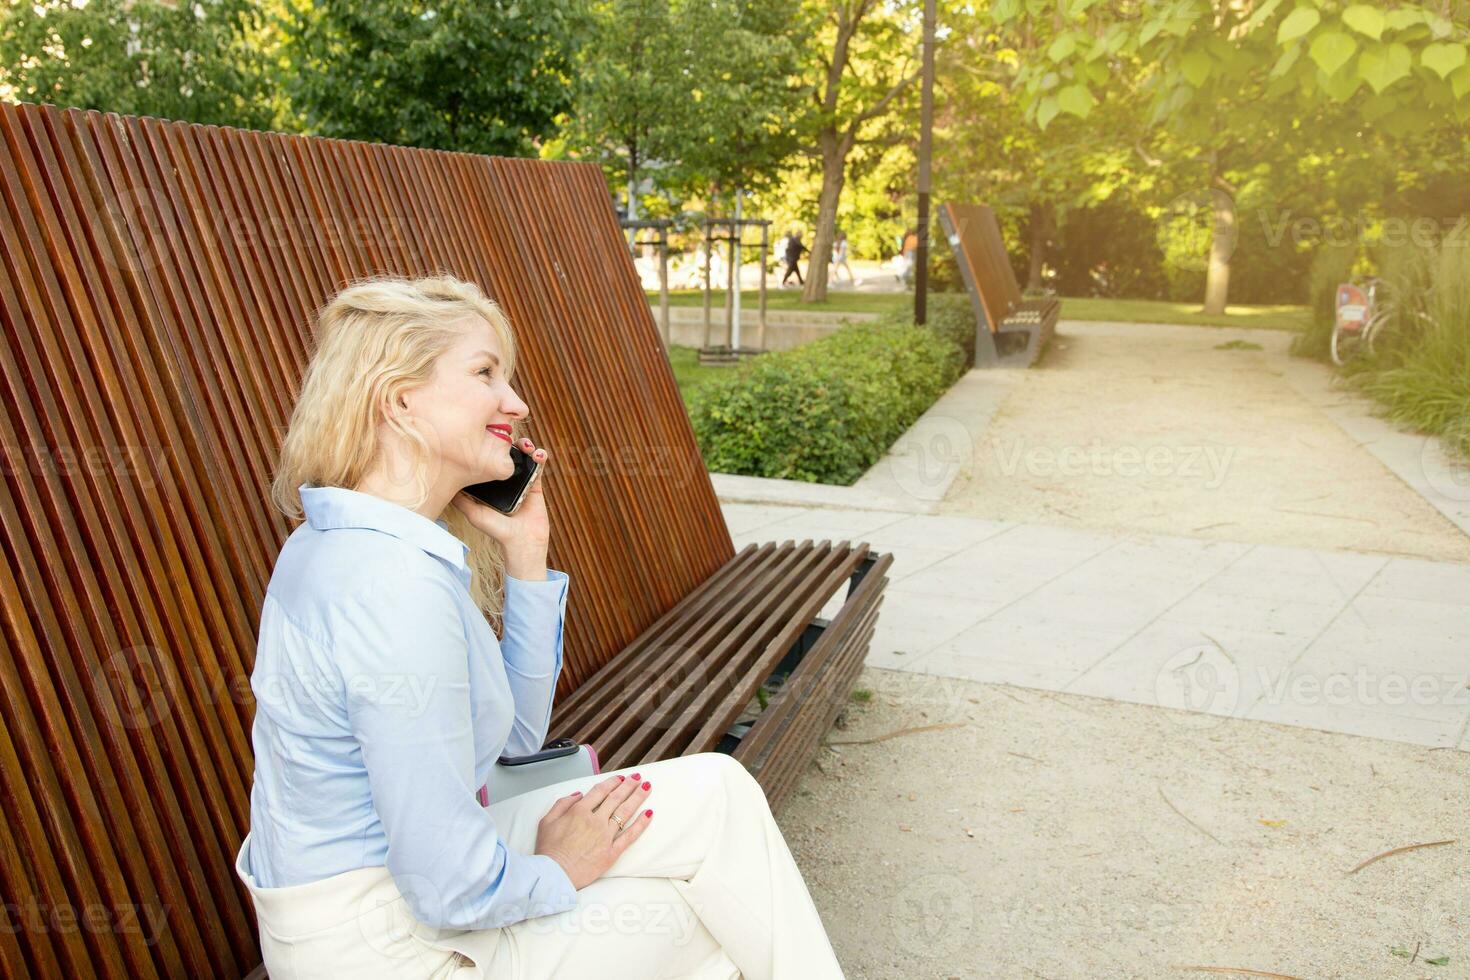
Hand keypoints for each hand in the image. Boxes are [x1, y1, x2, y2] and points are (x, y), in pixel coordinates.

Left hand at [451, 437, 551, 559]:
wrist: (521, 541)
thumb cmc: (497, 530)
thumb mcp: (473, 513)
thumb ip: (461, 500)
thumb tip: (445, 483)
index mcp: (491, 483)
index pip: (491, 459)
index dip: (491, 446)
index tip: (489, 438)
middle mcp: (505, 480)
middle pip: (507, 454)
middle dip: (509, 442)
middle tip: (509, 439)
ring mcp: (521, 480)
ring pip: (524, 456)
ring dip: (526, 445)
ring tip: (525, 445)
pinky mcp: (536, 484)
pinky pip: (539, 466)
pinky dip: (540, 456)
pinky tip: (537, 455)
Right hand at [534, 773, 653, 889]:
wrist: (554, 876)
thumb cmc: (549, 851)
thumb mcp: (547, 821)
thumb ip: (562, 804)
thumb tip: (578, 794)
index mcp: (579, 812)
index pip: (600, 791)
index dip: (612, 782)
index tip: (620, 778)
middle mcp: (595, 821)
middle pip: (616, 798)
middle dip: (629, 785)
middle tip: (638, 777)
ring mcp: (605, 836)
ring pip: (625, 812)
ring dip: (637, 797)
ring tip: (647, 787)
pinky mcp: (612, 852)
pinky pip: (630, 835)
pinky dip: (641, 824)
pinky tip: (649, 814)